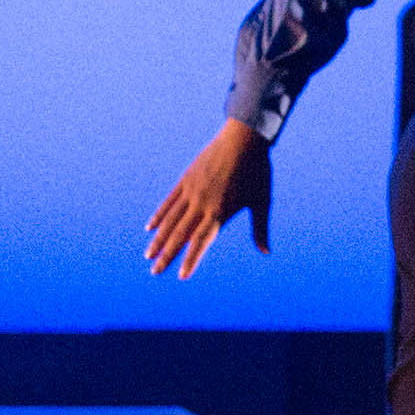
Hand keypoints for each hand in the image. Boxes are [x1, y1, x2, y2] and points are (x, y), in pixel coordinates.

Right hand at [146, 119, 271, 278]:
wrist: (244, 139)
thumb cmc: (257, 172)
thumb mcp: (262, 202)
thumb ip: (260, 229)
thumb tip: (266, 252)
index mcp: (220, 212)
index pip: (202, 242)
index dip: (191, 259)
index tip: (181, 275)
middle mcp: (202, 204)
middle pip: (180, 235)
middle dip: (167, 255)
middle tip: (154, 272)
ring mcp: (191, 191)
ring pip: (171, 220)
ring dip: (159, 239)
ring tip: (149, 255)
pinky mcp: (186, 180)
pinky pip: (169, 202)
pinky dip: (159, 216)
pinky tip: (151, 228)